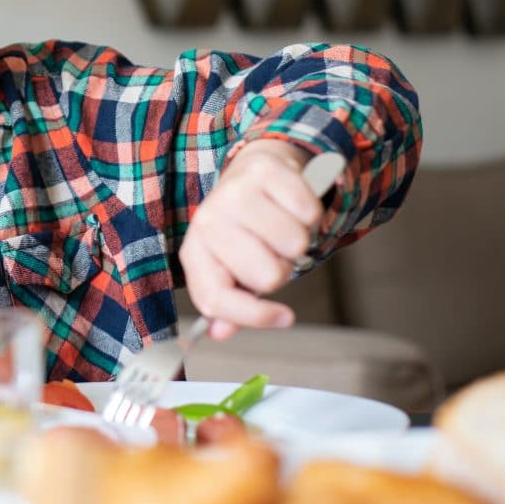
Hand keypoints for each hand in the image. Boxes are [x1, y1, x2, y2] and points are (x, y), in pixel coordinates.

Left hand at [179, 140, 325, 339]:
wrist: (254, 172)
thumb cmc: (244, 229)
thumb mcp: (230, 267)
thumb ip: (228, 304)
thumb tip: (221, 333)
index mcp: (195, 252)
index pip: (215, 298)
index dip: (253, 317)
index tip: (284, 318)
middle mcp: (208, 220)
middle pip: (268, 276)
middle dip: (281, 268)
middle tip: (272, 250)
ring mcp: (234, 193)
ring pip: (295, 245)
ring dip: (298, 241)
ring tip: (281, 226)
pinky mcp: (264, 171)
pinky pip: (309, 212)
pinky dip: (309, 213)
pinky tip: (291, 204)